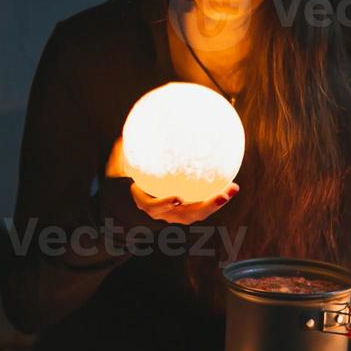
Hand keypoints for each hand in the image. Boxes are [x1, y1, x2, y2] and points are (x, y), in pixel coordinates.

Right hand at [106, 137, 238, 225]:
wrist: (125, 209)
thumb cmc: (121, 186)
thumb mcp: (116, 170)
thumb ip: (121, 155)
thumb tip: (124, 135)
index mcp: (145, 205)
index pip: (154, 208)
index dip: (164, 205)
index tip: (176, 198)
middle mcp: (163, 214)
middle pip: (187, 215)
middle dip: (207, 207)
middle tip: (224, 194)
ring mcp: (175, 216)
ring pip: (198, 213)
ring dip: (216, 202)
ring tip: (233, 188)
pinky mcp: (185, 212)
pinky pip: (201, 206)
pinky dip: (215, 196)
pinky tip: (229, 183)